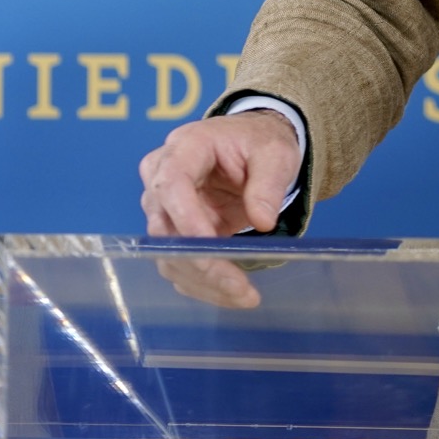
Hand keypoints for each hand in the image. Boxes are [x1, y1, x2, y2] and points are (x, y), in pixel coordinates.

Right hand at [138, 110, 302, 307]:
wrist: (251, 146)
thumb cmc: (259, 142)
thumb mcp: (275, 153)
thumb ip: (269, 183)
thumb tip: (263, 222)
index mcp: (186, 146)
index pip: (171, 184)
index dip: (186, 219)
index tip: (212, 248)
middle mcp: (162, 176)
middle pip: (164, 227)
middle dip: (200, 261)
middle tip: (240, 287)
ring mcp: (163, 207)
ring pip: (168, 253)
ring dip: (203, 281)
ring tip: (244, 296)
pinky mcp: (173, 231)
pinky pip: (178, 264)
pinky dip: (203, 284)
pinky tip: (232, 293)